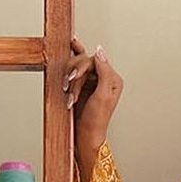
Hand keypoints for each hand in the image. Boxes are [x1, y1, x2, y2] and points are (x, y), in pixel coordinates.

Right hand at [64, 38, 122, 181]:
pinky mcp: (83, 85)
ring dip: (70, 80)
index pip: (95, 61)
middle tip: (68, 87)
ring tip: (68, 94)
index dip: (82, 67)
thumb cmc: (96, 120)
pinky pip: (76, 68)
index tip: (73, 77)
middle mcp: (104, 78)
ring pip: (77, 67)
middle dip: (75, 77)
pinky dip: (72, 64)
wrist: (85, 135)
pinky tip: (71, 46)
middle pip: (85, 62)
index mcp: (113, 79)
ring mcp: (93, 81)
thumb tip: (99, 52)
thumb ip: (104, 72)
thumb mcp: (103, 96)